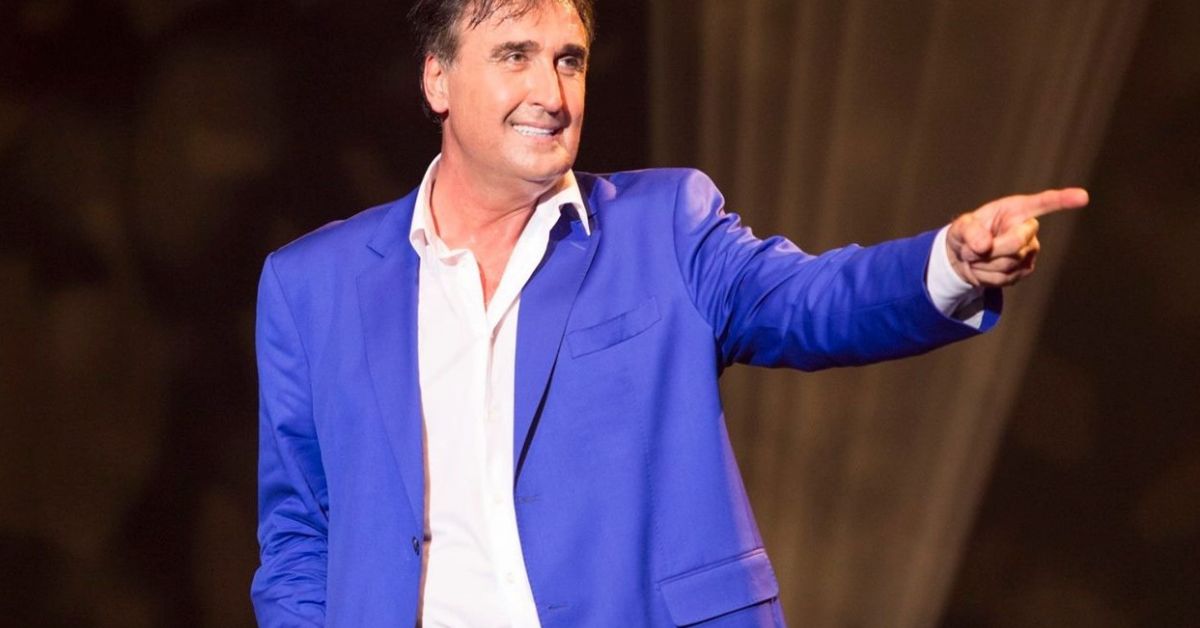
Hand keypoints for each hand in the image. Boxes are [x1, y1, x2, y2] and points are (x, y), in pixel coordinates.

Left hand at [945, 188, 1088, 287]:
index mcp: (1015, 210)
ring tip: (977, 257)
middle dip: (989, 249)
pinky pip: (1005, 278)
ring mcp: (1030, 251)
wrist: (963, 258)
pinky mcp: (1025, 270)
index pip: (1043, 203)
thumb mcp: (960, 228)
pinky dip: (986, 277)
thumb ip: (969, 232)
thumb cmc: (965, 235)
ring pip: (1008, 263)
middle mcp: (1028, 229)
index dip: (1063, 200)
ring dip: (984, 264)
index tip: (1083, 196)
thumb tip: (984, 245)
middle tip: (971, 248)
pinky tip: (984, 269)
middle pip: (1016, 243)